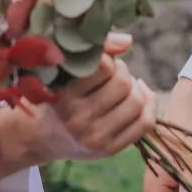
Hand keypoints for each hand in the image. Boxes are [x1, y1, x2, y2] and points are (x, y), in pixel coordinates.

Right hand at [0, 33, 155, 176]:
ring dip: (136, 88)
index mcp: (65, 98)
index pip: (103, 67)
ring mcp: (96, 138)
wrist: (42, 137)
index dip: (108, 58)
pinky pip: (145, 122)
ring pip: (137, 102)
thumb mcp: (63, 73)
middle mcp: (79, 120)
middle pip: (123, 83)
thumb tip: (129, 41)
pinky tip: (140, 96)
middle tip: (114, 72)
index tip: (101, 61)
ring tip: (125, 86)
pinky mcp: (110, 149)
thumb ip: (93, 52)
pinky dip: (149, 104)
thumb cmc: (57, 96)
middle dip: (123, 72)